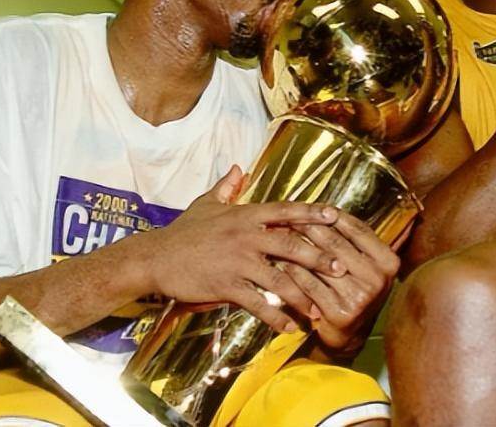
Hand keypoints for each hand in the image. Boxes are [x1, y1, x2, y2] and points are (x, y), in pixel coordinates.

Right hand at [143, 166, 346, 333]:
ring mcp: (237, 262)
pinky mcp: (226, 285)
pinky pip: (257, 303)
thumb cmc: (183, 232)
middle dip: (318, 257)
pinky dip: (274, 317)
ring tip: (319, 310)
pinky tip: (288, 327)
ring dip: (301, 295)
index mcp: (245, 215)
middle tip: (341, 267)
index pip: (286, 211)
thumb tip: (238, 168)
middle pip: (291, 245)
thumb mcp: (206, 205)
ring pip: (278, 278)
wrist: (154, 257)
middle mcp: (246, 236)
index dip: (311, 213)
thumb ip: (226, 187)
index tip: (336, 216)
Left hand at [282, 212, 400, 356]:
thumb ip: (356, 241)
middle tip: (290, 217)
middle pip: (338, 244)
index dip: (334, 216)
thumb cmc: (354, 290)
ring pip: (321, 264)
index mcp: (389, 262)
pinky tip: (281, 262)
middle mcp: (378, 279)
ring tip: (281, 236)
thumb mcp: (366, 265)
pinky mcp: (340, 313)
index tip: (315, 207)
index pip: (358, 230)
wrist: (350, 334)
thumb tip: (329, 209)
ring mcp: (360, 297)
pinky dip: (294, 272)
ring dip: (298, 248)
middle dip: (311, 228)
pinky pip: (310, 285)